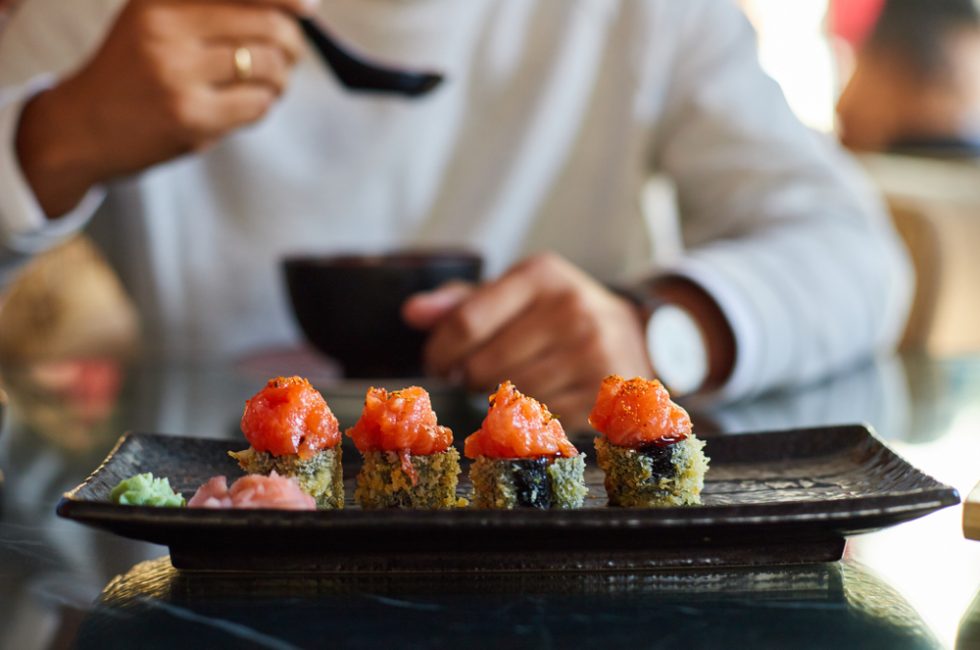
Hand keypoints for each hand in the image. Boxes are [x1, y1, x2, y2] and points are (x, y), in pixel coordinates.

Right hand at [16, 0, 314, 216]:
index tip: (310, 8)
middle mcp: (166, 29)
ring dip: (281, 79)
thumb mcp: (159, 20)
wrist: (83, 127)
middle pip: (268, 27)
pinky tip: (247, 107)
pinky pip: (257, 106)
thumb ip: (213, 9)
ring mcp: (177, 75)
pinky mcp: (190, 118)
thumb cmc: (134, 71)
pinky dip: (263, 106)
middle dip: (293, 45)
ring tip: (271, 84)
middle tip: (292, 56)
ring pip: (268, 68)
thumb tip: (296, 6)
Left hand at [403, 253, 654, 430]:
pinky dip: (528, 415)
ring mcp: (591, 351)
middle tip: (470, 375)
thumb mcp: (513, 294)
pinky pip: (540, 417)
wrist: (632, 333)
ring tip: (503, 384)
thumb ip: (460, 303)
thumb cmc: (556, 313)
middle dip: (466, 376)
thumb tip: (411, 314)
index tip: (437, 362)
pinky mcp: (602, 391)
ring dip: (494, 398)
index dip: (440, 351)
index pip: (467, 322)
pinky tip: (533, 399)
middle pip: (483, 364)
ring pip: (510, 395)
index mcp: (540, 276)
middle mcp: (570, 308)